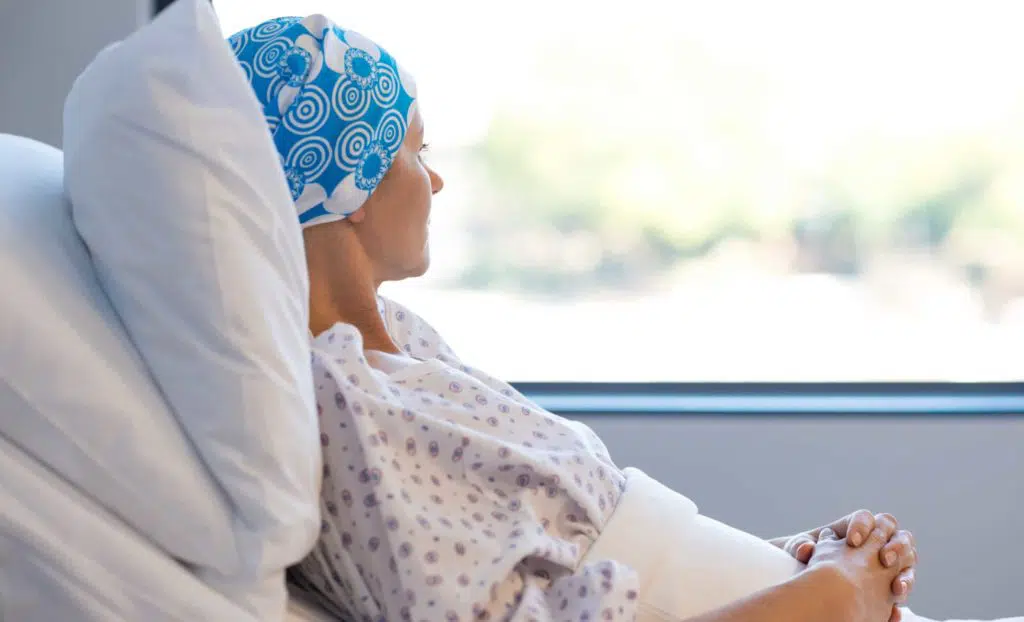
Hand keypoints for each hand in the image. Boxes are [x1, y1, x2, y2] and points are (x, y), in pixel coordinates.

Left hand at [772, 510, 917, 620]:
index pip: (866, 518)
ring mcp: (887, 561)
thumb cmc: (807, 561)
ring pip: (908, 558)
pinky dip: (902, 594)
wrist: (815, 586)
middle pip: (895, 534)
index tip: (852, 541)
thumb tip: (805, 549)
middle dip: (894, 544)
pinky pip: (905, 584)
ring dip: (906, 572)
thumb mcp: (800, 551)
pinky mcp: (890, 582)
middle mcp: (874, 540)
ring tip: (896, 588)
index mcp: (854, 527)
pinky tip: (894, 606)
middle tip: (883, 559)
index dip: (862, 526)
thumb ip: (801, 546)